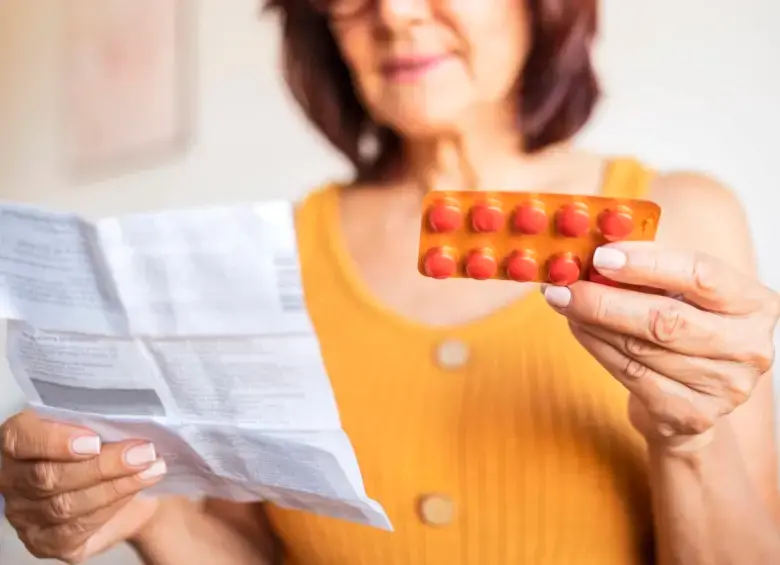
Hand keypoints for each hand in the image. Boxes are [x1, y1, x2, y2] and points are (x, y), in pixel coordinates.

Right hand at [0, 411, 166, 562]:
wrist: (130, 480)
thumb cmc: (109, 443)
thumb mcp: (103, 423)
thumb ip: (100, 419)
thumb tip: (123, 416)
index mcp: (17, 440)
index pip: (21, 439)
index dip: (54, 441)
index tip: (94, 440)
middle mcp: (13, 479)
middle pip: (48, 476)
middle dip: (102, 465)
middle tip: (142, 452)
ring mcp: (26, 515)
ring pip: (65, 505)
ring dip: (115, 486)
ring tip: (150, 468)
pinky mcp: (47, 541)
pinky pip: (77, 528)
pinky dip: (113, 506)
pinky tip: (138, 488)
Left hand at [541, 242, 779, 446]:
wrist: (693, 396)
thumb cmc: (685, 328)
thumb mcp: (684, 292)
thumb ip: (652, 269)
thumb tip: (597, 252)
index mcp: (755, 304)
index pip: (701, 275)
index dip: (647, 265)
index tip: (601, 257)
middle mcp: (749, 347)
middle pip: (666, 319)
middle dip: (606, 300)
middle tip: (566, 286)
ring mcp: (724, 387)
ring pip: (641, 348)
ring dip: (593, 322)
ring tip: (566, 303)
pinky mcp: (691, 414)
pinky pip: (631, 375)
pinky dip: (597, 347)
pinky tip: (578, 329)